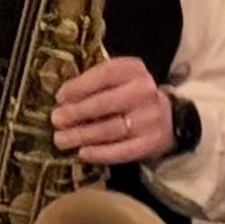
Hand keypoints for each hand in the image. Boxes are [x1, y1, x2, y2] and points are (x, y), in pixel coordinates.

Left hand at [50, 57, 175, 165]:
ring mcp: (149, 119)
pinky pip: (122, 150)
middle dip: (76, 113)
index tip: (59, 97)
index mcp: (133, 70)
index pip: (104, 75)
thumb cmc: (130, 94)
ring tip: (61, 140)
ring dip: (82, 135)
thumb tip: (62, 99)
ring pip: (110, 129)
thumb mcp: (118, 78)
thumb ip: (95, 83)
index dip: (79, 86)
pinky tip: (83, 153)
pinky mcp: (152, 143)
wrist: (169, 117)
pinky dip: (100, 153)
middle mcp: (144, 92)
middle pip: (104, 104)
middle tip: (56, 120)